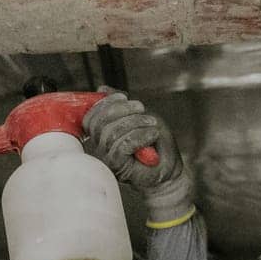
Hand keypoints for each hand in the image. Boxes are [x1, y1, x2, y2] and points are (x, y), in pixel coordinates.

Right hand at [84, 92, 192, 221]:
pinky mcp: (118, 168)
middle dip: (122, 110)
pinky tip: (152, 135)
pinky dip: (140, 136)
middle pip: (99, 123)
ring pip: (111, 133)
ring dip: (135, 123)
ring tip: (152, 124)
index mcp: (101, 135)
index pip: (91, 117)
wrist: (170, 169)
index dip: (106, 103)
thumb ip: (119, 104)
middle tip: (142, 109)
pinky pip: (122, 145)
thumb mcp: (138, 116)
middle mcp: (99, 148)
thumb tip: (102, 89)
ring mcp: (107, 159)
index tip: (125, 96)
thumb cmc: (155, 145)